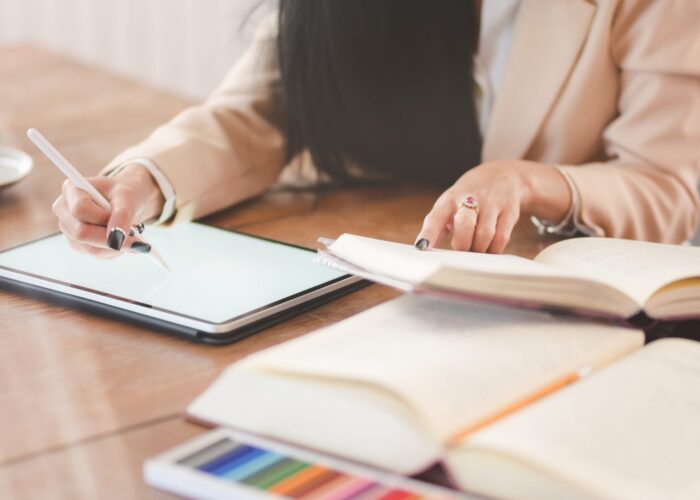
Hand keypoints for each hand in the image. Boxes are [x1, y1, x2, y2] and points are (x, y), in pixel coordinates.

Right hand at [52, 165, 164, 257]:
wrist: (124, 200)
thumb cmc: (123, 193)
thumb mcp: (127, 197)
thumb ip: (122, 215)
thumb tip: (116, 240)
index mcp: (72, 190)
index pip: (79, 210)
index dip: (103, 219)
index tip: (126, 219)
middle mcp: (64, 210)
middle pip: (81, 233)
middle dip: (112, 238)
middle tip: (137, 239)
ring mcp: (68, 229)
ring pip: (90, 248)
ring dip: (117, 247)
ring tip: (133, 236)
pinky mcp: (76, 243)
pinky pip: (96, 254)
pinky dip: (114, 251)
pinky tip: (122, 240)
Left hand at [415, 160, 570, 252]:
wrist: (501, 175)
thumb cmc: (468, 196)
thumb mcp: (449, 203)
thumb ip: (437, 225)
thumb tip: (423, 248)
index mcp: (450, 199)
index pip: (435, 217)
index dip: (428, 233)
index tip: (421, 247)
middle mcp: (470, 198)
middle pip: (464, 224)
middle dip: (461, 244)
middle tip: (461, 252)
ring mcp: (491, 204)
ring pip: (485, 233)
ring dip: (479, 249)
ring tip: (476, 251)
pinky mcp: (509, 211)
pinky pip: (501, 237)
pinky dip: (494, 249)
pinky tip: (489, 249)